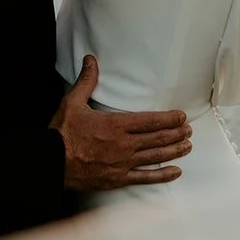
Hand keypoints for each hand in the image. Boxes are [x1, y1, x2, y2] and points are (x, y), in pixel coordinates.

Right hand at [51, 55, 191, 190]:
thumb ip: (86, 81)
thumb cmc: (61, 133)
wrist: (51, 163)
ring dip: (174, 150)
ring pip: (155, 156)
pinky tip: (175, 172)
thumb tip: (91, 59)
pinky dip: (162, 175)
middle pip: (157, 138)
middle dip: (176, 133)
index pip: (150, 120)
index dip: (169, 118)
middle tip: (188, 130)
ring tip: (187, 146)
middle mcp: (123, 144)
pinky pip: (145, 177)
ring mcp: (123, 163)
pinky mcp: (118, 179)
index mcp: (115, 124)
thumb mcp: (72, 102)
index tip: (181, 116)